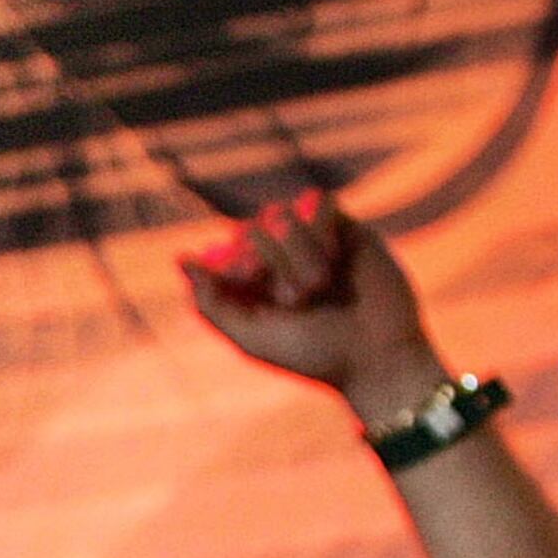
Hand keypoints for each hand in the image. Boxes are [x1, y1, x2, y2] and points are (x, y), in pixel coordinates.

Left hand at [179, 190, 446, 417]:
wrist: (376, 355)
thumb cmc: (311, 354)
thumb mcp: (250, 338)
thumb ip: (211, 304)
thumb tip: (181, 259)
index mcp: (251, 286)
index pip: (223, 251)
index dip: (234, 263)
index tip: (253, 283)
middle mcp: (280, 260)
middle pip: (251, 229)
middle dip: (271, 261)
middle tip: (297, 297)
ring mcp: (313, 242)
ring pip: (283, 214)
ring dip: (298, 250)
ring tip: (320, 285)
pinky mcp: (347, 228)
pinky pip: (319, 202)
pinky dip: (321, 227)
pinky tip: (335, 257)